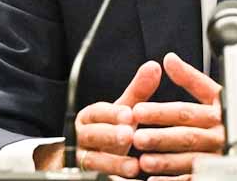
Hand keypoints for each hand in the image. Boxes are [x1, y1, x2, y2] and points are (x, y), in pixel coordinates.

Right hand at [73, 60, 162, 176]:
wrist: (89, 157)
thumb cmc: (111, 129)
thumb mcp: (123, 112)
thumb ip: (137, 92)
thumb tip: (154, 66)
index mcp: (89, 117)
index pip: (97, 112)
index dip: (113, 113)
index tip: (130, 115)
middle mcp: (82, 137)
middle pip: (92, 136)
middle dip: (110, 136)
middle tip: (129, 136)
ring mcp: (83, 159)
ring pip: (93, 161)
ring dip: (113, 164)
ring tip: (134, 167)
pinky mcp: (88, 176)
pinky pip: (97, 178)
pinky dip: (113, 180)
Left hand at [132, 52, 236, 178]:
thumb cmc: (231, 121)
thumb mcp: (216, 96)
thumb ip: (191, 79)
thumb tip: (169, 59)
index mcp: (217, 113)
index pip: (187, 111)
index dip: (162, 111)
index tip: (138, 110)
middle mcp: (220, 136)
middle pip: (189, 137)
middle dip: (162, 137)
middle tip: (137, 137)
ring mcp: (219, 158)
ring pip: (191, 161)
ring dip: (166, 162)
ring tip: (143, 161)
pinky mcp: (218, 175)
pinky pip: (194, 179)